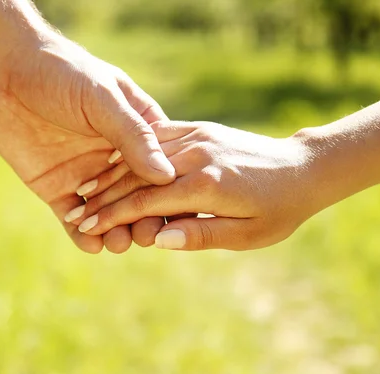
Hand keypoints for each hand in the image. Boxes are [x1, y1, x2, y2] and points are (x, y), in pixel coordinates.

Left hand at [0, 33, 170, 252]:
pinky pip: (73, 218)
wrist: (5, 70)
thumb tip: (166, 175)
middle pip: (138, 198)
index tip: (178, 216)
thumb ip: (132, 135)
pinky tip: (90, 244)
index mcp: (137, 133)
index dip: (172, 194)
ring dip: (116, 231)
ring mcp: (87, 176)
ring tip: (117, 242)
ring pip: (109, 213)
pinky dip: (82, 235)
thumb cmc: (62, 73)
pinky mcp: (57, 188)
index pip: (162, 169)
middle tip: (146, 237)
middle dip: (144, 220)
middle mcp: (116, 159)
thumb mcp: (102, 99)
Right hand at [67, 121, 319, 250]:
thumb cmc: (278, 210)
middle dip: (103, 197)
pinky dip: (133, 154)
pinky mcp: (200, 129)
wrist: (303, 168)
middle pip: (136, 177)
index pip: (145, 202)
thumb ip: (201, 235)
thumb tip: (158, 238)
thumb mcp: (246, 235)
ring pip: (142, 156)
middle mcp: (197, 156)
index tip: (86, 228)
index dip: (112, 217)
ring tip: (85, 190)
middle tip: (76, 213)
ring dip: (112, 174)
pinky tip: (115, 163)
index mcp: (206, 186)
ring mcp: (198, 137)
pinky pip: (157, 138)